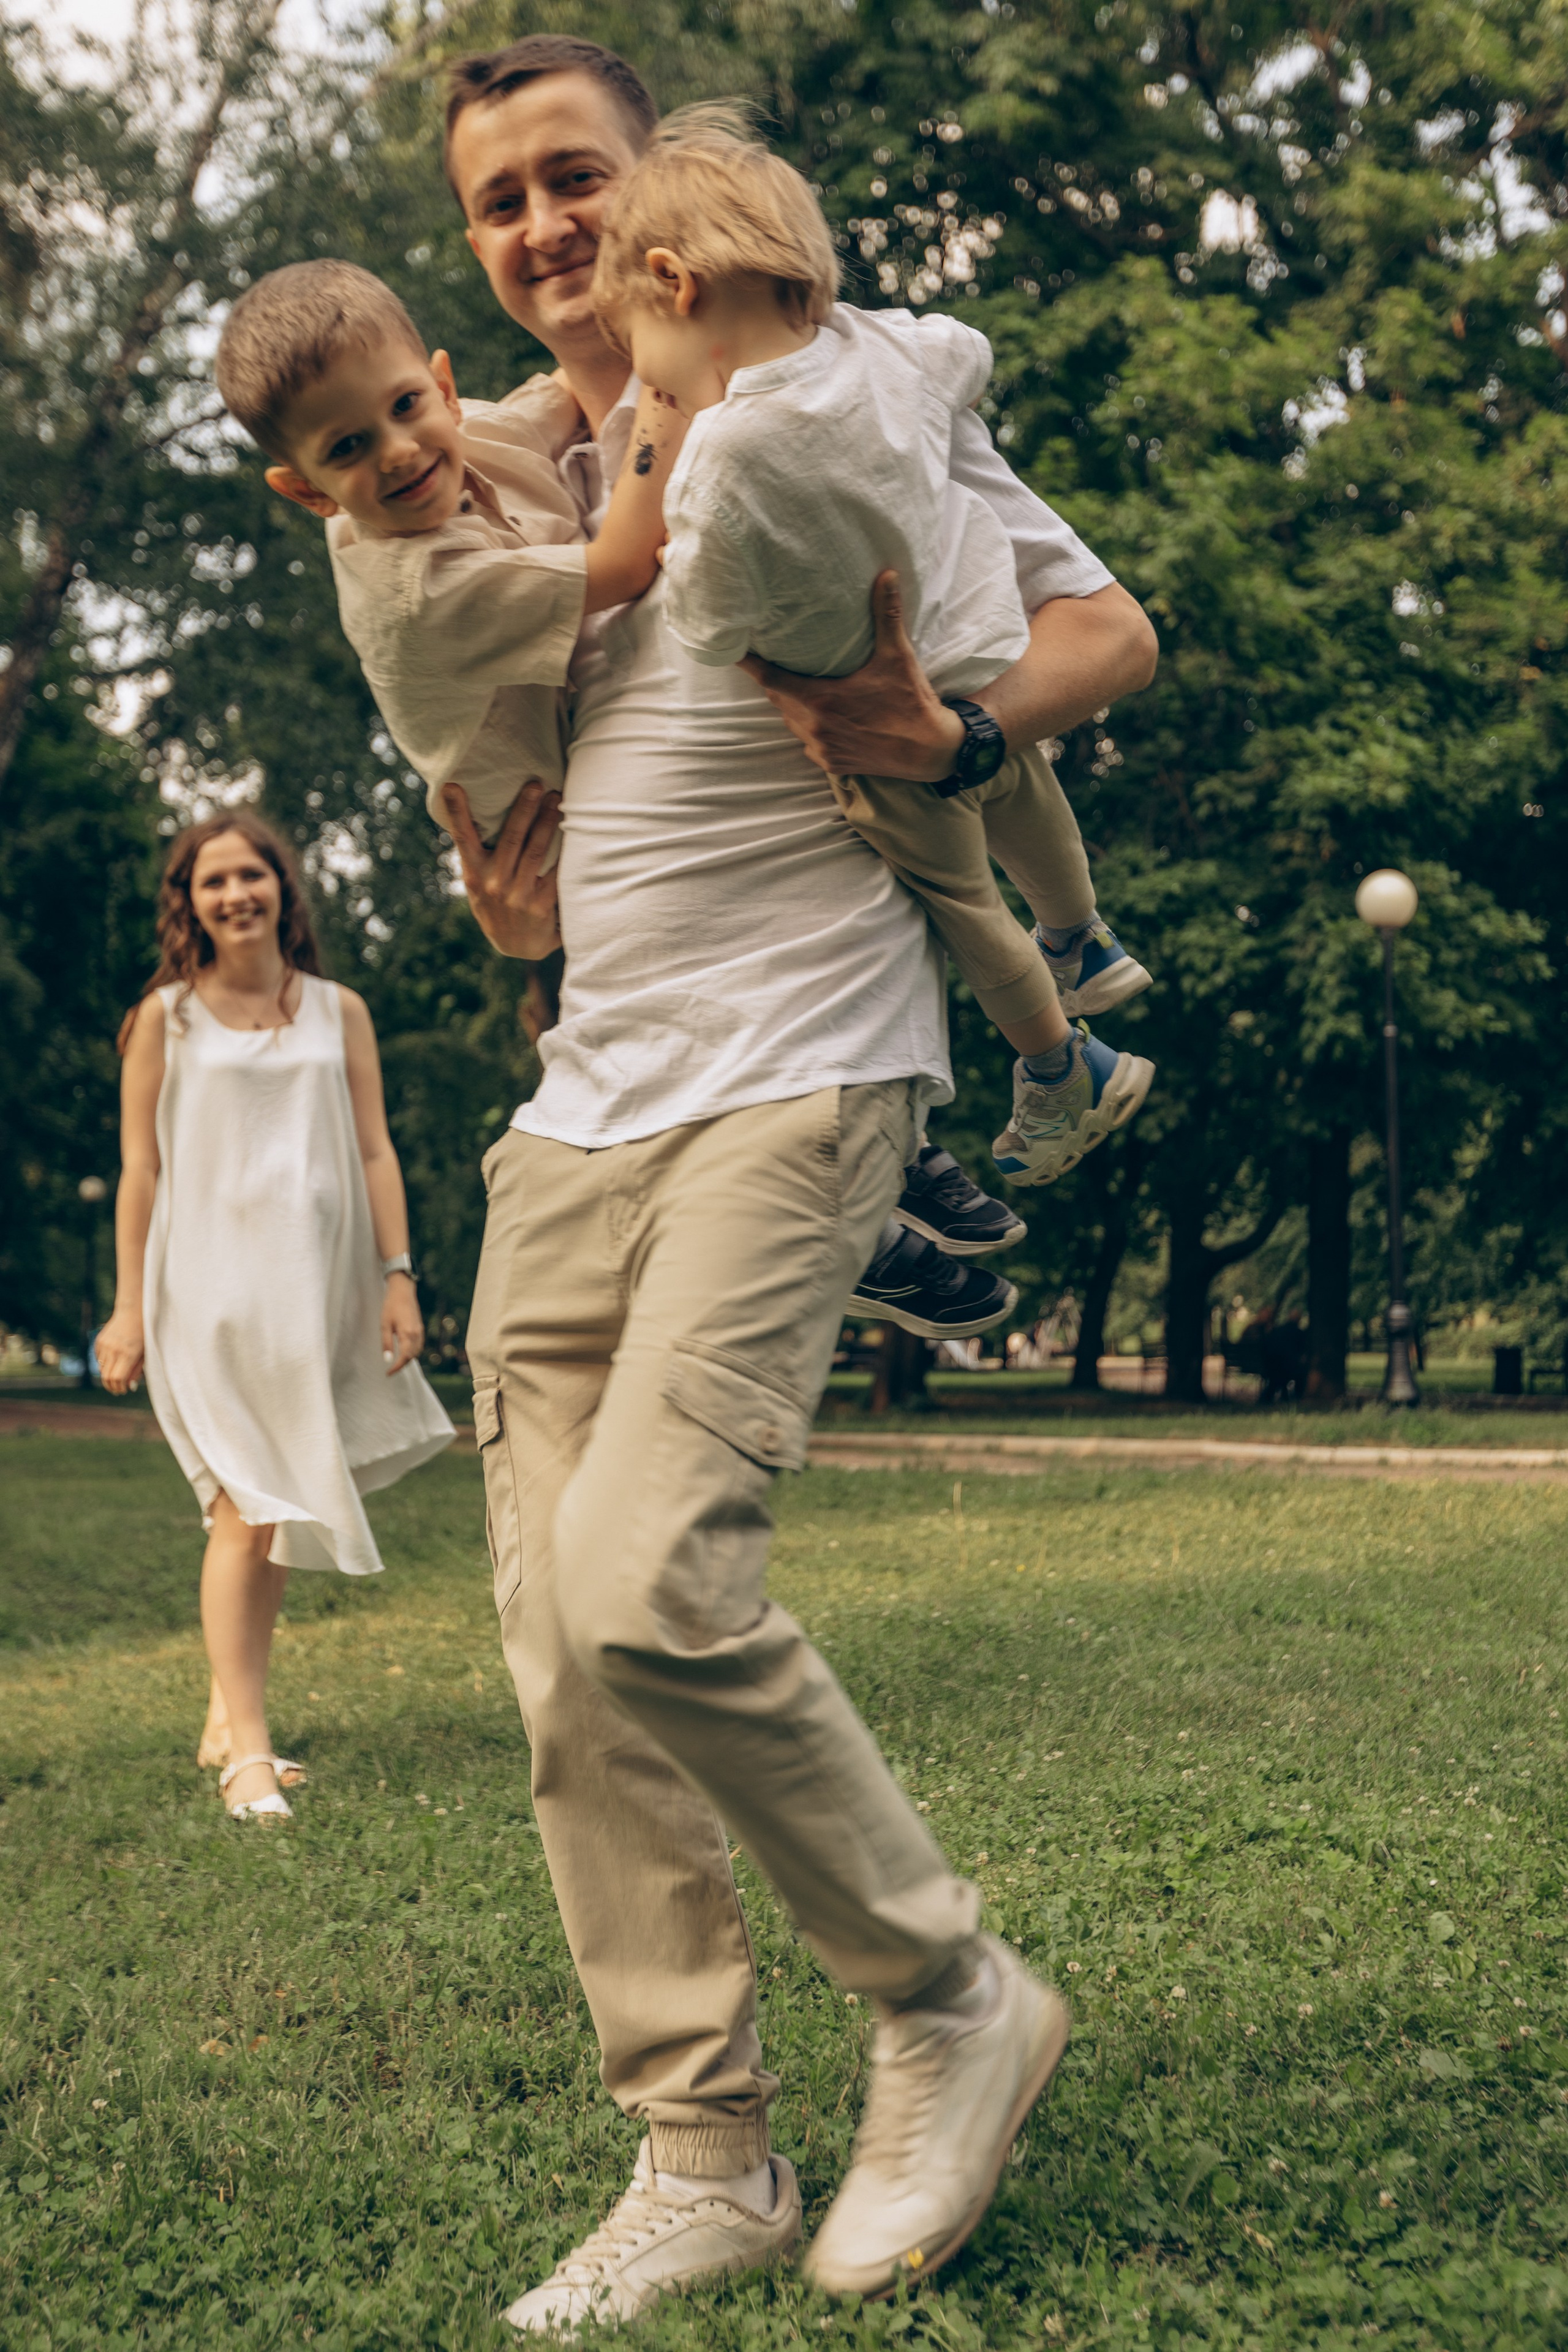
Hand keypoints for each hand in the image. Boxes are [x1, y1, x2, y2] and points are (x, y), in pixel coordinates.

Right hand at [96, 1308, 143, 1393]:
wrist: (132, 1312)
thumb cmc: (144, 1334)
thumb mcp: (145, 1353)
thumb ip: (137, 1370)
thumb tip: (129, 1386)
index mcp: (128, 1354)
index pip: (117, 1379)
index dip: (120, 1388)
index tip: (124, 1390)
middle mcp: (113, 1350)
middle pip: (106, 1377)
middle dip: (111, 1387)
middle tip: (118, 1389)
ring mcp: (104, 1345)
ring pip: (101, 1369)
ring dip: (108, 1376)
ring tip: (117, 1376)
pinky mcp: (99, 1341)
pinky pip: (99, 1359)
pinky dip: (104, 1364)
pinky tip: (114, 1361)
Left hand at [381, 1273, 422, 1376]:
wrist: (403, 1291)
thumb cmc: (391, 1306)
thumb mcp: (385, 1325)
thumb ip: (387, 1343)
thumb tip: (387, 1360)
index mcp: (407, 1334)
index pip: (404, 1357)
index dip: (396, 1368)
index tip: (388, 1373)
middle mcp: (416, 1334)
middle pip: (412, 1357)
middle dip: (402, 1365)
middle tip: (390, 1370)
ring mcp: (420, 1331)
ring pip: (416, 1352)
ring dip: (407, 1359)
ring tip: (396, 1363)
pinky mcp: (420, 1328)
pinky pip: (418, 1345)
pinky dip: (412, 1352)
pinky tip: (404, 1352)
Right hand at [442, 780, 562, 959]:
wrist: (515, 945)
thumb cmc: (496, 903)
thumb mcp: (478, 883)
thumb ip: (477, 854)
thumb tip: (471, 811)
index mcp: (475, 873)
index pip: (463, 837)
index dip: (457, 812)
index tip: (452, 785)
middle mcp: (494, 884)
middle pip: (511, 838)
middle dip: (524, 809)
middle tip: (536, 784)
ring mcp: (518, 896)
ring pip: (536, 851)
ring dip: (548, 823)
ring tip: (557, 799)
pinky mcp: (541, 906)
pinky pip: (556, 872)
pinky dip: (565, 851)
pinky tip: (575, 833)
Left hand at [738, 569, 966, 783]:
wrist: (931, 752)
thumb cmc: (912, 703)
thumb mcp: (898, 656)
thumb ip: (886, 615)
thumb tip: (887, 575)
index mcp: (821, 701)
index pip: (770, 680)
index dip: (749, 665)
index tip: (731, 652)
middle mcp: (815, 728)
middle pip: (779, 700)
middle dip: (775, 681)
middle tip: (770, 661)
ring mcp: (822, 749)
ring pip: (792, 723)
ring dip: (793, 706)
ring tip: (800, 687)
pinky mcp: (833, 765)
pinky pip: (809, 744)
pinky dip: (811, 729)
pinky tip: (824, 718)